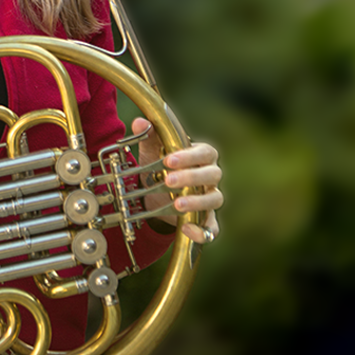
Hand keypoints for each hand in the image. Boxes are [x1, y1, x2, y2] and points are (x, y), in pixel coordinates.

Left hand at [133, 117, 222, 243]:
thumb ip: (148, 135)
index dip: (190, 156)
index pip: (206, 152)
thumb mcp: (151, 150)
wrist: (156, 192)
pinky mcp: (205, 219)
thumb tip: (140, 122)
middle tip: (169, 180)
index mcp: (201, 156)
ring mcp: (209, 198)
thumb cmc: (159, 165)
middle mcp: (210, 176)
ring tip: (177, 204)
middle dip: (191, 177)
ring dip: (197, 202)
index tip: (169, 160)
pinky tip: (188, 230)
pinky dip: (203, 232)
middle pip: (213, 174)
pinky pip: (212, 228)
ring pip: (215, 199)